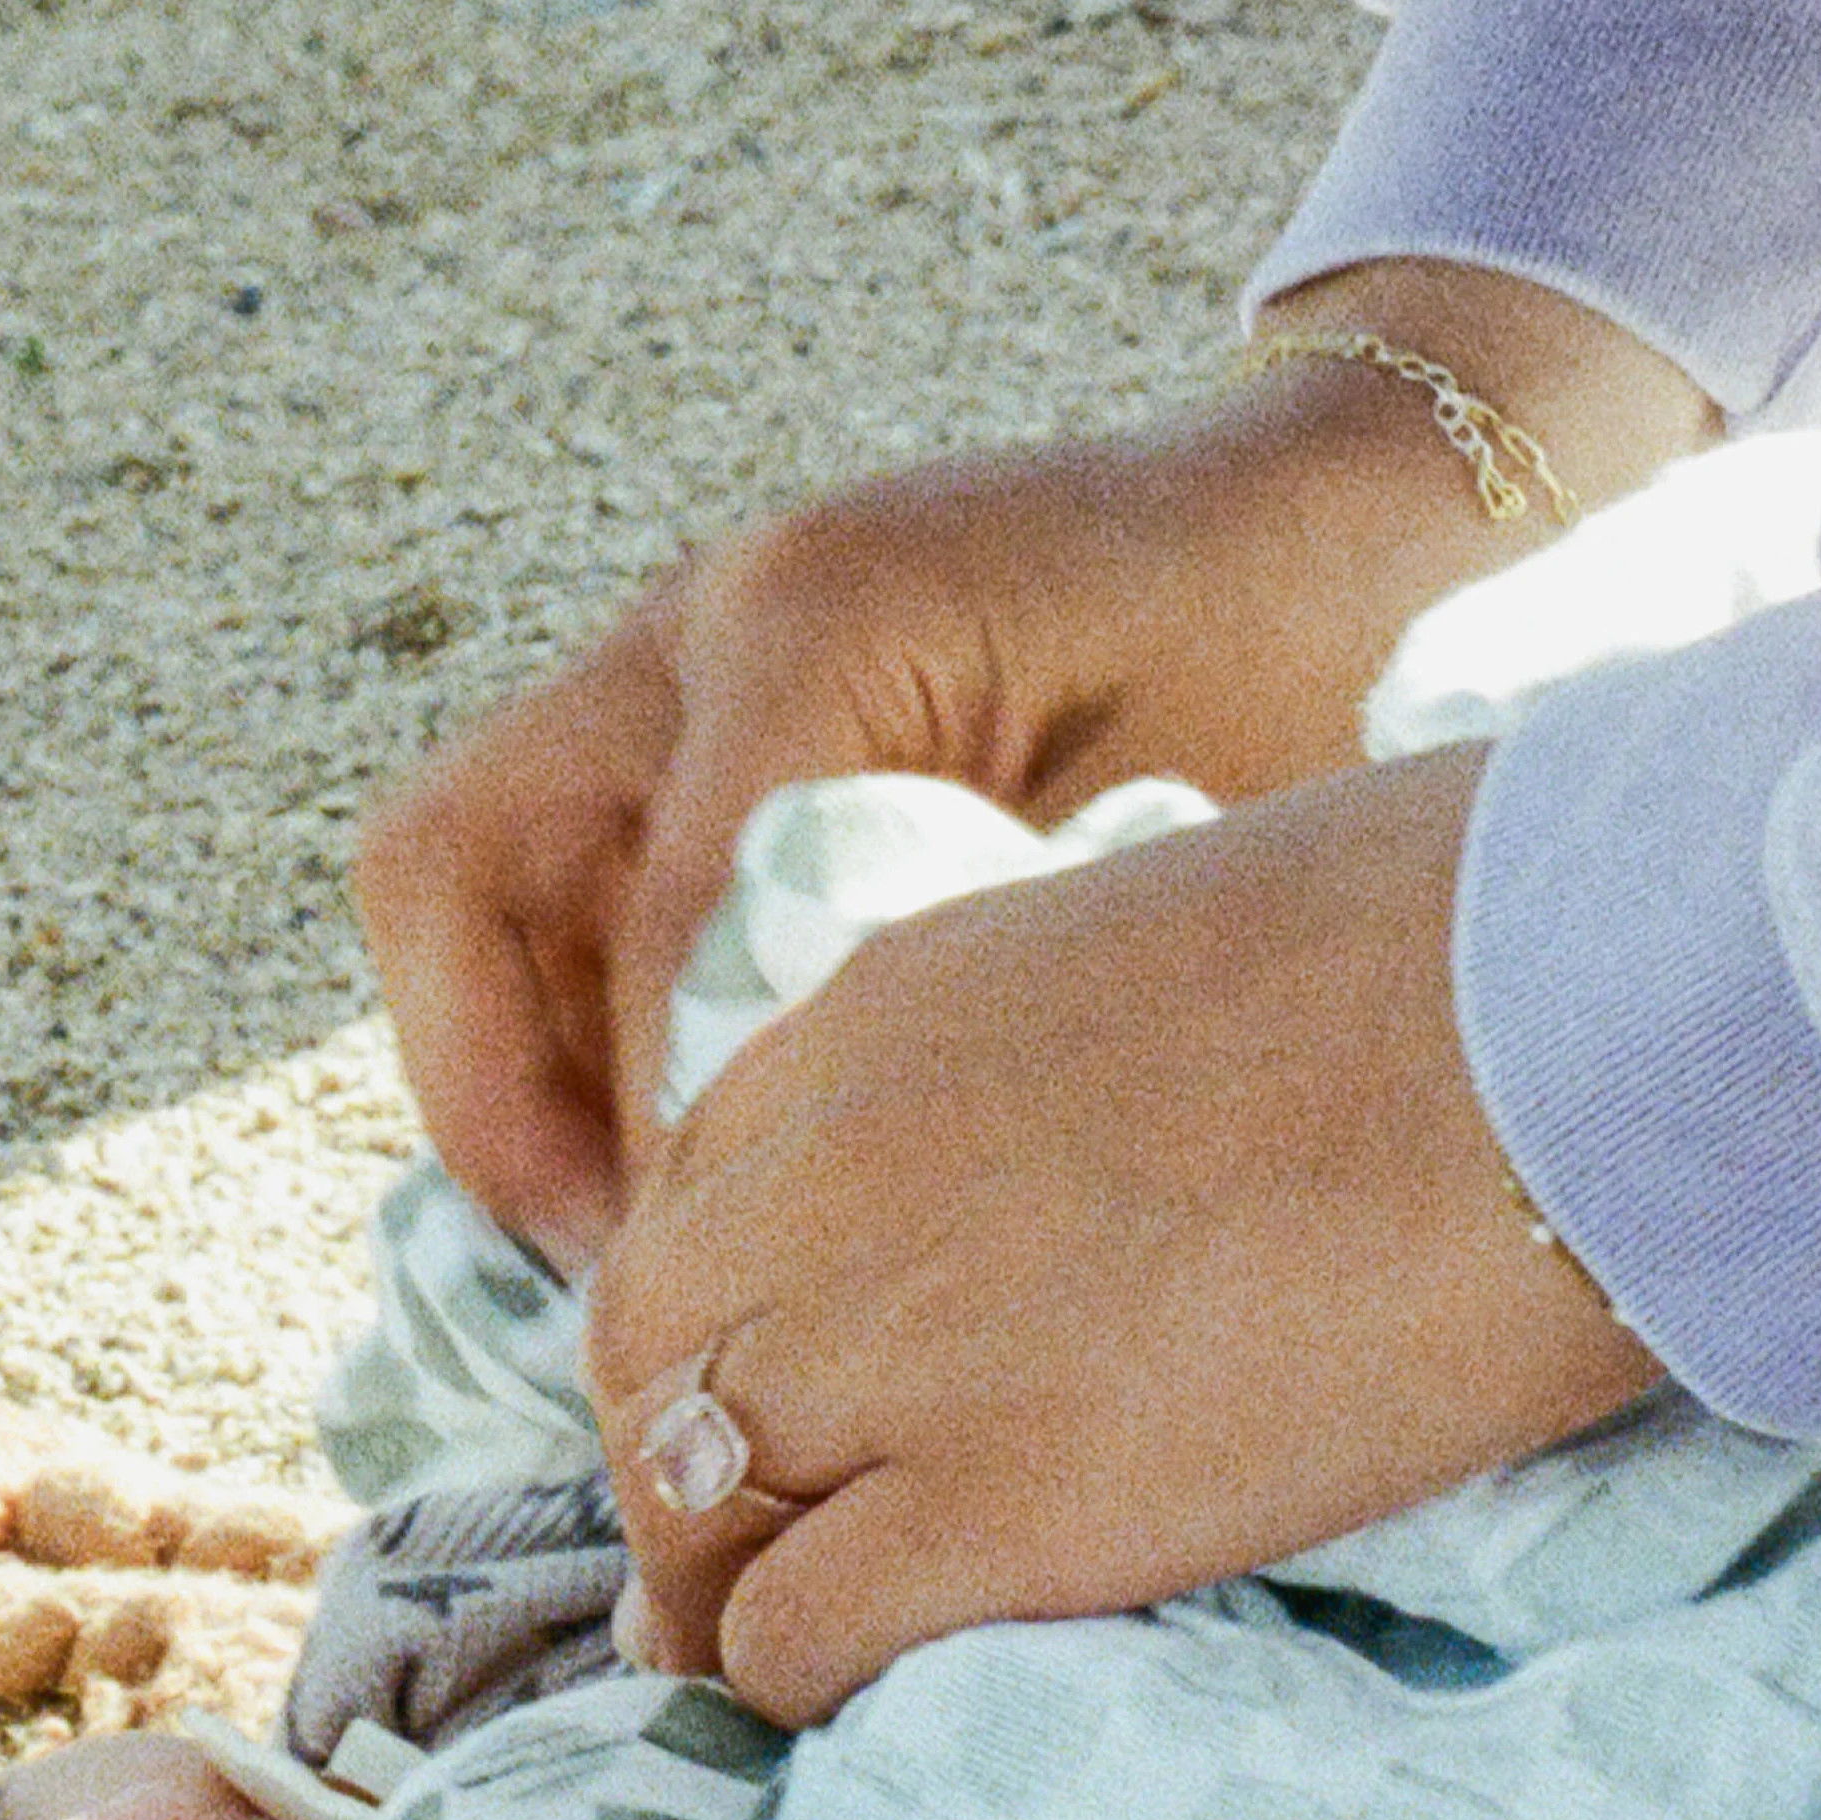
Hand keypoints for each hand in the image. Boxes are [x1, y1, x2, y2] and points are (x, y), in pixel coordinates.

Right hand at [356, 269, 1713, 1263]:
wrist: (1367, 526)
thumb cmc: (1318, 684)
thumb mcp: (1182, 866)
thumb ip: (987, 1004)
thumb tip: (806, 1213)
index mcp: (824, 624)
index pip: (649, 936)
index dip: (658, 1139)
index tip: (714, 1293)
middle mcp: (707, 616)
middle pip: (452, 864)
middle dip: (492, 1096)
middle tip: (610, 1272)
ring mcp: (687, 648)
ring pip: (475, 875)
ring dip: (518, 1073)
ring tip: (640, 1240)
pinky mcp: (710, 707)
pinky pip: (569, 881)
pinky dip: (589, 1031)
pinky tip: (704, 1160)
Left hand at [579, 742, 1658, 1724]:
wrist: (1593, 1021)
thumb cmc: (1474, 945)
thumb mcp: (1182, 933)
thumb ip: (1074, 1052)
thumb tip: (1114, 1150)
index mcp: (886, 1012)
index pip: (709, 1186)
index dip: (730, 1313)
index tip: (779, 1391)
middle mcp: (836, 1169)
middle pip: (651, 1347)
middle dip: (677, 1458)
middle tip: (732, 1551)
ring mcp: (901, 1346)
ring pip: (683, 1501)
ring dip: (711, 1585)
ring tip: (761, 1648)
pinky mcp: (1000, 1511)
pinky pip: (791, 1632)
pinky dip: (792, 1678)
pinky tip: (861, 1696)